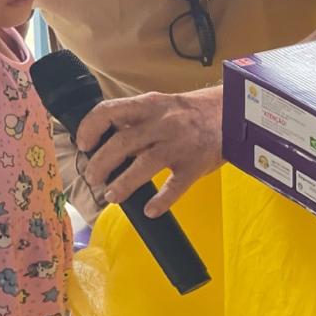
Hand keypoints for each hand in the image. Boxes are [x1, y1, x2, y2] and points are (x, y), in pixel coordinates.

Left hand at [76, 86, 223, 217]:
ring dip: (123, 184)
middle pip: (122, 143)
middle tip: (93, 178)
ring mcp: (180, 144)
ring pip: (144, 165)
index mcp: (150, 105)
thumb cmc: (191, 113)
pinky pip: (175, 187)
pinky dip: (160, 201)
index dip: (90, 128)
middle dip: (101, 163)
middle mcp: (163, 123)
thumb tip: (102, 140)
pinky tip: (149, 210)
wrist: (232, 113)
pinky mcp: (195, 165)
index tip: (83, 144)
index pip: (110, 111)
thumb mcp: (161, 106)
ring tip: (112, 196)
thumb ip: (136, 121)